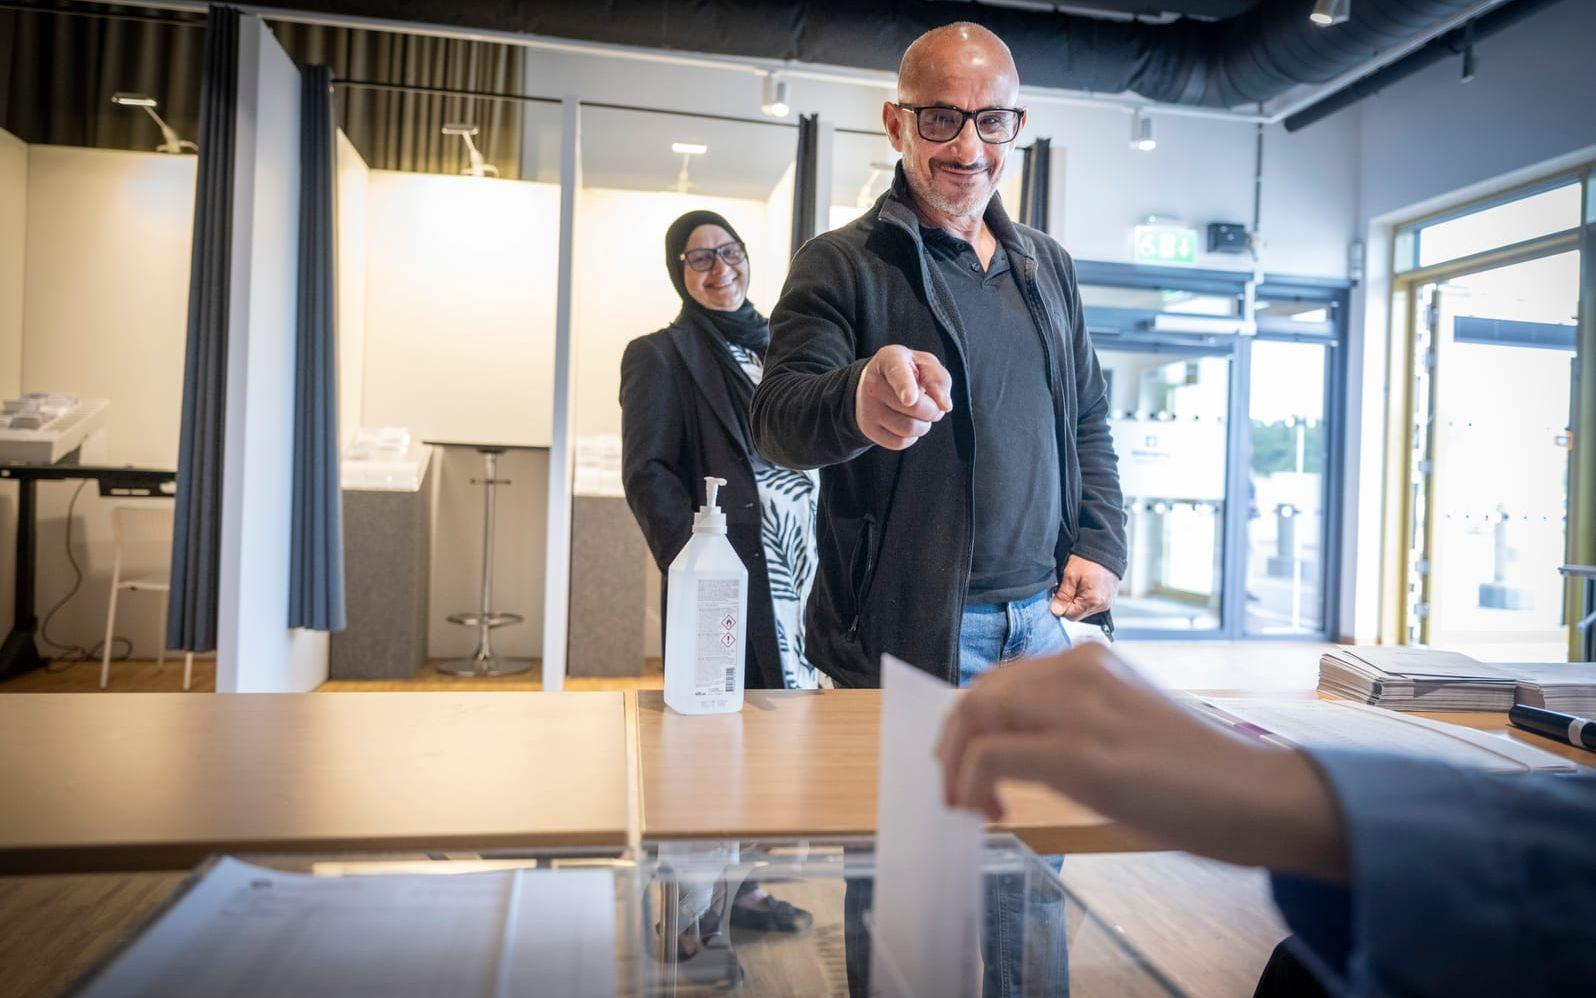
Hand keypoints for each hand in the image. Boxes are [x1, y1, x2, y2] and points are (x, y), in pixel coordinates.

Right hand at [853, 345, 952, 450]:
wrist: (875, 382)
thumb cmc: (907, 371)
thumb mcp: (925, 364)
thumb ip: (939, 379)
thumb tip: (944, 405)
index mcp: (889, 360)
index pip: (898, 374)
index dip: (906, 387)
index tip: (910, 399)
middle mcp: (874, 384)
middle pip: (915, 407)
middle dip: (932, 410)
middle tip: (930, 404)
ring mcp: (868, 408)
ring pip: (909, 429)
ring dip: (923, 425)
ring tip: (918, 413)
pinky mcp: (868, 429)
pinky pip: (899, 443)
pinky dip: (911, 437)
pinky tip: (906, 422)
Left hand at [934, 644, 1349, 881]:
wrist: (1260, 795)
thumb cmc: (1200, 776)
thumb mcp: (1125, 728)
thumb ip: (1075, 724)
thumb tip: (1016, 752)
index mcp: (1092, 662)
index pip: (1000, 681)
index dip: (972, 727)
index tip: (973, 771)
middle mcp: (1080, 672)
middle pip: (977, 695)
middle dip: (952, 748)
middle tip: (961, 795)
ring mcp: (1080, 709)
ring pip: (974, 718)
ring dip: (956, 767)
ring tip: (973, 808)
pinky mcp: (1081, 754)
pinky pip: (991, 756)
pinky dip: (971, 785)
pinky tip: (992, 813)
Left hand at [1051, 555, 1118, 619]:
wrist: (1105, 548)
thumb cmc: (1088, 559)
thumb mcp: (1070, 575)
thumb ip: (1063, 596)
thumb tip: (1056, 611)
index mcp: (1093, 601)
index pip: (1070, 616)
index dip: (1062, 605)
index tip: (1059, 592)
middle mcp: (1103, 605)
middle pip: (1078, 614)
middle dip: (1070, 603)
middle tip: (1068, 586)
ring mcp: (1107, 602)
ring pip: (1084, 610)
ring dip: (1078, 600)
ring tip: (1078, 584)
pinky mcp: (1109, 598)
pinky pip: (1093, 604)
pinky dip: (1086, 597)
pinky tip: (1085, 585)